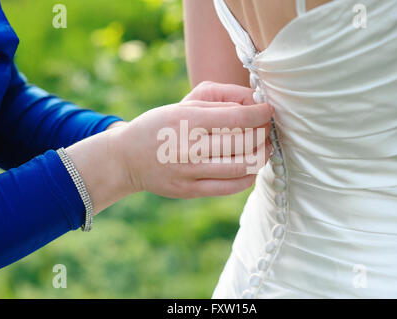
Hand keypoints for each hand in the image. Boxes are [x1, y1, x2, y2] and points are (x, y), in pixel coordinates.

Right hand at [66, 82, 273, 213]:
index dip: (260, 114)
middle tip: (267, 130)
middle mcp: (190, 147)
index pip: (236, 117)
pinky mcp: (190, 191)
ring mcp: (190, 172)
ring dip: (260, 156)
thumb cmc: (159, 126)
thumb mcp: (182, 105)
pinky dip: (247, 177)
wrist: (127, 159)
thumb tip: (251, 104)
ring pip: (241, 166)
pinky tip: (250, 168)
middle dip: (263, 134)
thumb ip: (217, 102)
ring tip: (264, 149)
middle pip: (243, 142)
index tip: (269, 111)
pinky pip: (229, 187)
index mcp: (187, 120)